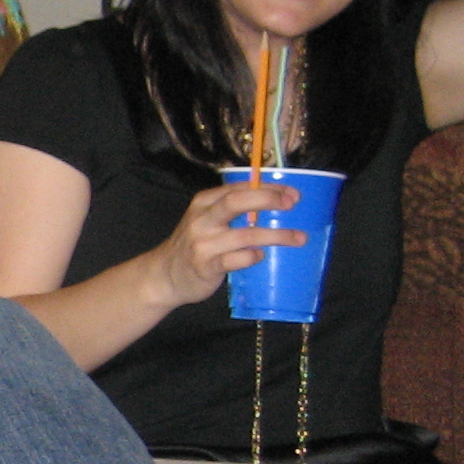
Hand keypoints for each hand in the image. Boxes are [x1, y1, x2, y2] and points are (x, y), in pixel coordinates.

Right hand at [148, 180, 303, 309]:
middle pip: (237, 202)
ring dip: (276, 235)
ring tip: (299, 238)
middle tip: (292, 204)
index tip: (291, 192)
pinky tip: (261, 256)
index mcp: (203, 203)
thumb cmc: (193, 245)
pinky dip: (253, 257)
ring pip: (245, 234)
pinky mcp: (206, 266)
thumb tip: (273, 202)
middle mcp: (201, 219)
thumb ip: (230, 210)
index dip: (267, 187)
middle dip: (268, 200)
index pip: (238, 188)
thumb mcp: (205, 220)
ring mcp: (203, 243)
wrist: (164, 275)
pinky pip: (236, 260)